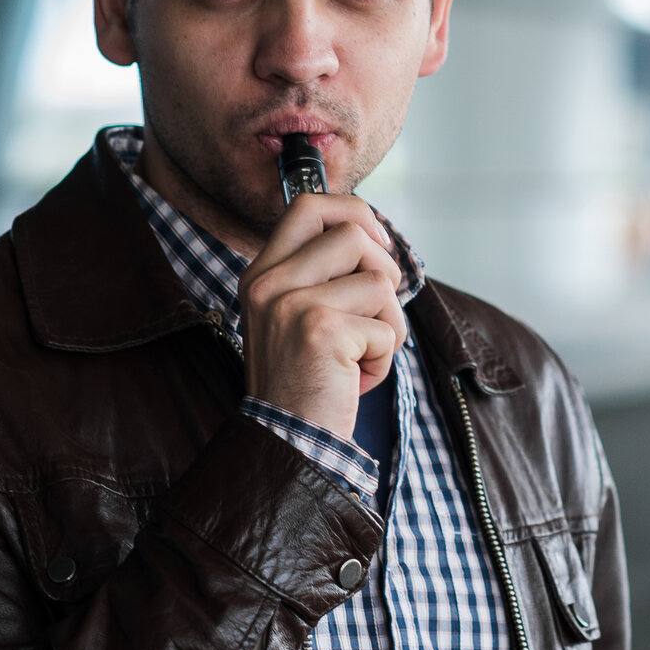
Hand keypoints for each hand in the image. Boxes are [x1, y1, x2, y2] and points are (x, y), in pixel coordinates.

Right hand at [238, 193, 406, 438]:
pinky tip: (356, 378)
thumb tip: (374, 236)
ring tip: (361, 355)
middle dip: (384, 270)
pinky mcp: (321, 330)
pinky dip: (384, 358)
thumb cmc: (305, 384)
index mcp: (261, 274)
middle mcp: (268, 283)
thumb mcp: (298, 319)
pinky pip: (387, 327)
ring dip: (388, 324)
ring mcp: (291, 304)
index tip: (377, 244)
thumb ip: (322, 276)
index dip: (355, 212)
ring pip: (380, 280)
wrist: (285, 444)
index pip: (308, 205)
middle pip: (352, 232)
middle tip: (375, 312)